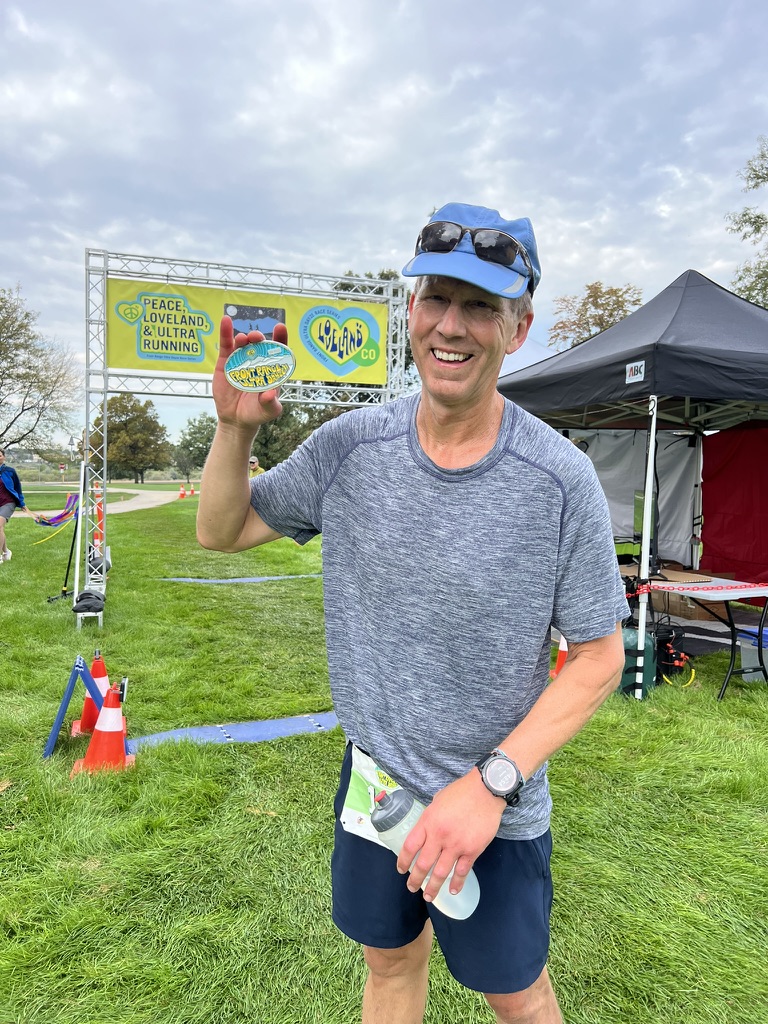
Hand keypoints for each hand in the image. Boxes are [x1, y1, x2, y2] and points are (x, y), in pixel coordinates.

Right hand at [212, 316, 284, 429]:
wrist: (236, 420)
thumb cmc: (257, 414)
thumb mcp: (268, 412)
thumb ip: (270, 403)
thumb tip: (270, 394)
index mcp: (271, 371)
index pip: (278, 352)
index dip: (280, 339)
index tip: (280, 327)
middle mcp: (257, 363)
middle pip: (260, 346)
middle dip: (260, 339)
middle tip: (257, 338)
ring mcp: (241, 361)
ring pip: (244, 345)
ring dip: (244, 339)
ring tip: (244, 339)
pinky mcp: (226, 363)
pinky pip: (226, 346)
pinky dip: (225, 333)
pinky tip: (225, 321)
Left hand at [397, 770, 504, 902]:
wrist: (486, 791)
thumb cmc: (461, 792)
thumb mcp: (438, 800)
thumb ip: (431, 816)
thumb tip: (429, 827)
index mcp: (428, 821)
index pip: (410, 846)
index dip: (403, 861)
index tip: (401, 869)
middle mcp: (439, 836)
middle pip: (423, 864)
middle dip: (415, 879)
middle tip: (411, 887)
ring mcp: (456, 845)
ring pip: (441, 872)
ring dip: (433, 887)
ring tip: (429, 897)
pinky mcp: (472, 850)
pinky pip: (462, 871)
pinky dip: (457, 883)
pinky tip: (453, 890)